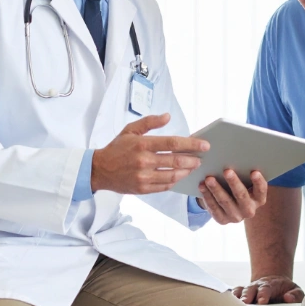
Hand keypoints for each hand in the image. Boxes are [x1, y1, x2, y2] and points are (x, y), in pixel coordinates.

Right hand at [91, 113, 208, 194]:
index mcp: (142, 144)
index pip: (172, 143)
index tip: (204, 145)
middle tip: (201, 158)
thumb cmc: (116, 148)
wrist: (99, 170)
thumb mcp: (130, 130)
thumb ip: (150, 122)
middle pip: (176, 161)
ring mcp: (143, 177)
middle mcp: (143, 161)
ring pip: (173, 175)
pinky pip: (165, 186)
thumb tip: (167, 116)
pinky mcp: (142, 188)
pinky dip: (175, 181)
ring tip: (193, 167)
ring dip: (186, 171)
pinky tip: (180, 176)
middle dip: (193, 159)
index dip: (191, 144)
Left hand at [197, 169, 267, 224]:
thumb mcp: (246, 182)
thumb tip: (237, 157)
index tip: (254, 172)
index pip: (261, 191)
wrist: (229, 204)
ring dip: (216, 189)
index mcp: (259, 199)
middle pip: (242, 196)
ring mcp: (236, 217)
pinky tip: (202, 186)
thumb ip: (245, 174)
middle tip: (227, 171)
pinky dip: (207, 196)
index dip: (258, 182)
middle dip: (234, 182)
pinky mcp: (222, 220)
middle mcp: (249, 210)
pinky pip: (214, 207)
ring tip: (209, 178)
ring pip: (225, 201)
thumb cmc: (240, 186)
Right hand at [233, 275, 304, 304]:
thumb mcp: (296, 291)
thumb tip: (288, 297)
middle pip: (250, 288)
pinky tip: (225, 305)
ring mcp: (249, 290)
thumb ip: (295, 295)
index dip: (263, 294)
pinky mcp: (243, 295)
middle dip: (247, 295)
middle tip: (245, 303)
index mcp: (271, 285)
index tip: (262, 301)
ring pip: (240, 291)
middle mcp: (257, 286)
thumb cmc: (287, 291)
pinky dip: (229, 297)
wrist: (276, 283)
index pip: (266, 288)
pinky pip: (234, 294)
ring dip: (237, 298)